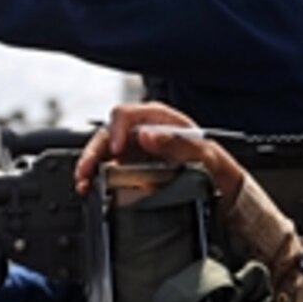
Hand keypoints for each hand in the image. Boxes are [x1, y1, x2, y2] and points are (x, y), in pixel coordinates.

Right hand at [74, 102, 243, 195]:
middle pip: (107, 133)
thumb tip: (147, 135)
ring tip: (83, 183)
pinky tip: (90, 187)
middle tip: (87, 171)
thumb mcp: (204, 152)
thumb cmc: (213, 163)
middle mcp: (141, 130)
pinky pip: (107, 168)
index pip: (126, 114)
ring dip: (90, 166)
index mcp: (158, 118)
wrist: (219, 185)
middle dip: (93, 152)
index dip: (116, 130)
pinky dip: (96, 177)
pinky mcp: (129, 166)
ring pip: (103, 151)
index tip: (116, 149)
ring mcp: (134, 149)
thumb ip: (176, 142)